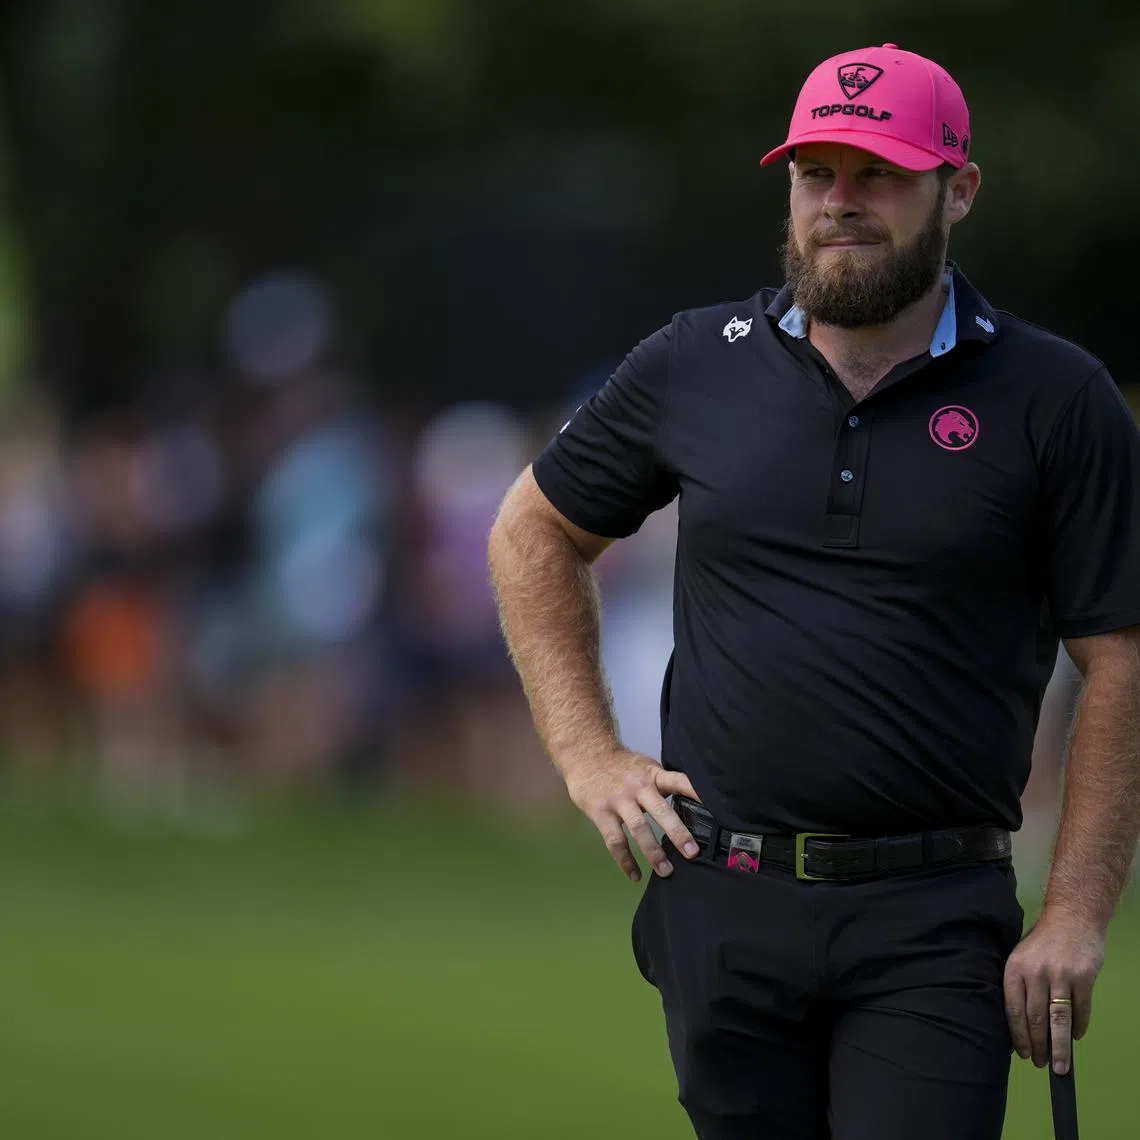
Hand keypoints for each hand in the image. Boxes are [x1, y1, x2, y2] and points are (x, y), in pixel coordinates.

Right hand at [565, 748, 702, 881]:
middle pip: (661, 811)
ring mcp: (619, 800)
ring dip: (654, 852)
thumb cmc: (620, 764)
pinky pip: (615, 841)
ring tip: (666, 871)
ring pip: (639, 829)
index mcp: (653, 775)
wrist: (586, 753)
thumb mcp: (645, 767)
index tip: (715, 809)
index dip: (697, 793)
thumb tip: (690, 804)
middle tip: (693, 853)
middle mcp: (638, 786)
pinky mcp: (601, 812)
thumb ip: (662, 784)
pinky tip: (635, 875)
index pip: (680, 782)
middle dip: (678, 833)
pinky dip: (625, 861)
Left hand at [1003, 910, 1104, 1074]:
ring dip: (1059, 1046)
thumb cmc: (1041, 942)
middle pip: (1036, 1018)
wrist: (1070, 919)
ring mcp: (1060, 975)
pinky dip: (1078, 1027)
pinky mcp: (1083, 977)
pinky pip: (1081, 1009)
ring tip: (1059, 1065)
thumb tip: (1019, 1025)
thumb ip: (1019, 987)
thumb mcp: (1020, 958)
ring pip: (1059, 1019)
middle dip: (1038, 1046)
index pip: (1013, 1009)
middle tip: (1040, 1064)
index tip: (1022, 1054)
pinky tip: (1075, 1037)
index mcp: (1015, 969)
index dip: (1018, 1035)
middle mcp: (1036, 973)